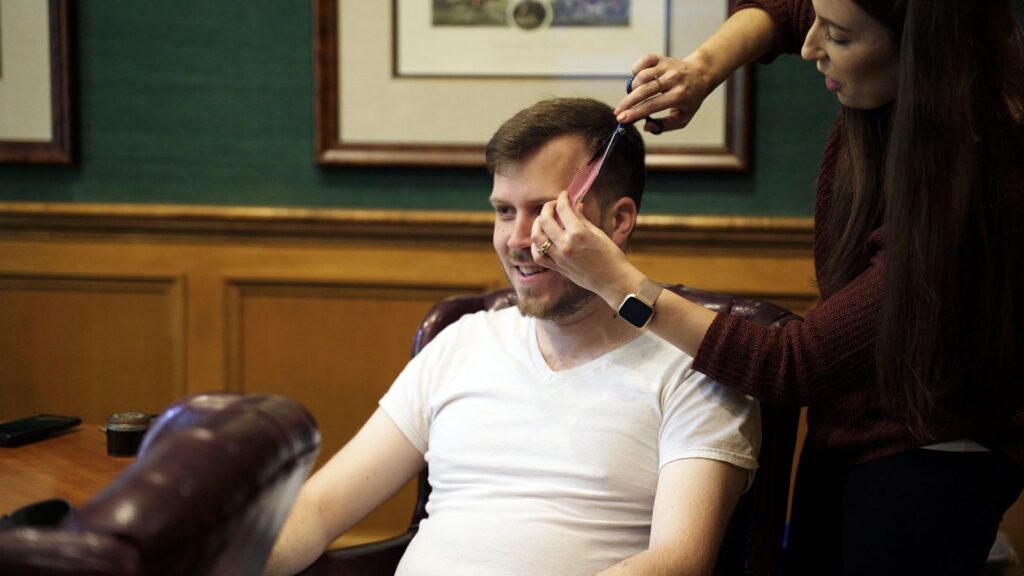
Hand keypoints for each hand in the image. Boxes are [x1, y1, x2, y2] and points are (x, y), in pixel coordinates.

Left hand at [531, 192, 644, 306]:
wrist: (613, 281)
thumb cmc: (611, 256)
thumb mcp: (598, 233)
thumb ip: (582, 219)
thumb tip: (575, 205)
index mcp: (579, 233)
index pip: (563, 209)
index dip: (562, 198)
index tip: (564, 195)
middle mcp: (566, 245)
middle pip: (544, 220)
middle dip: (547, 207)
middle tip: (553, 205)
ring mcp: (560, 257)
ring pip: (536, 237)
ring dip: (537, 225)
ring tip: (543, 220)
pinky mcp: (558, 268)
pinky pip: (538, 256)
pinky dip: (536, 246)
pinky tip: (541, 239)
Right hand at [614, 53, 714, 133]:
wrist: (701, 74)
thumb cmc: (690, 99)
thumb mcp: (684, 117)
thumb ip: (665, 126)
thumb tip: (646, 126)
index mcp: (680, 95)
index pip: (652, 105)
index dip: (635, 113)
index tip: (621, 119)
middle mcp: (674, 79)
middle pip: (644, 91)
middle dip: (627, 103)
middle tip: (617, 112)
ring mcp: (667, 66)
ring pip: (642, 77)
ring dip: (633, 88)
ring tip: (634, 96)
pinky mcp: (662, 58)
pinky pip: (643, 61)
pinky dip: (636, 70)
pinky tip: (638, 78)